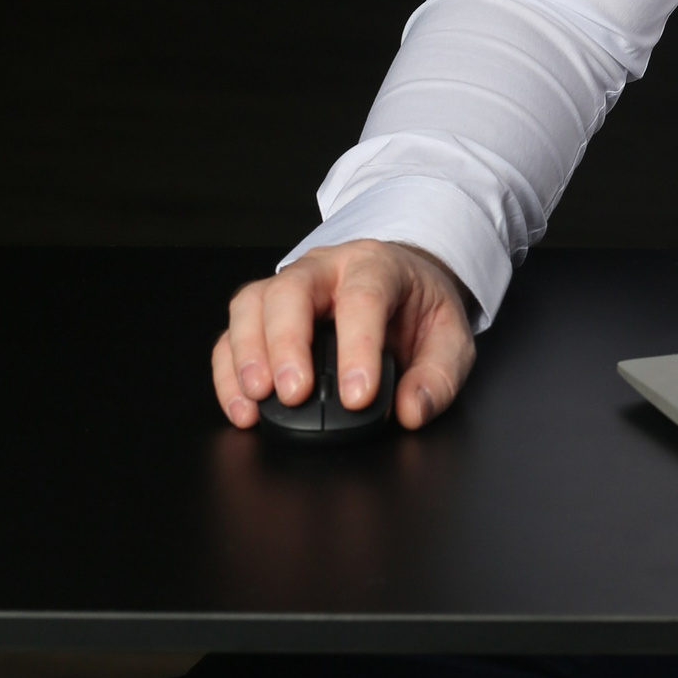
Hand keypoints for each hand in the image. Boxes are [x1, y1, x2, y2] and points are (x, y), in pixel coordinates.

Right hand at [212, 240, 475, 432]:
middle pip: (291, 291)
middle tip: (295, 394)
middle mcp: (324, 269)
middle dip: (287, 344)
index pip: (362, 296)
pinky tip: (242, 408)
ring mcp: (287, 286)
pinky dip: (228, 373)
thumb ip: (437, 376)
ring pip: (251, 305)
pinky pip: (231, 336)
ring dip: (248, 354)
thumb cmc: (420, 307)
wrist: (403, 282)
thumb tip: (410, 411)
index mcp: (376, 266)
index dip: (357, 346)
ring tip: (259, 399)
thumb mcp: (450, 337)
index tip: (358, 396)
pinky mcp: (262, 314)